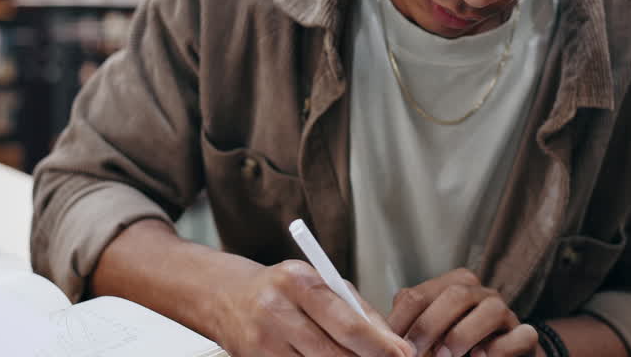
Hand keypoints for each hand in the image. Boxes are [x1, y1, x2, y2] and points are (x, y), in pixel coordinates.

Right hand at [211, 260, 414, 356]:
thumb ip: (356, 308)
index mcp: (299, 283)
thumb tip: (392, 342)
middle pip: (336, 355)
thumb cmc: (281, 287)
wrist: (226, 296)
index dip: (380, 346)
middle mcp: (278, 312)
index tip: (404, 355)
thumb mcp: (318, 282)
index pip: (347, 323)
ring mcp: (265, 343)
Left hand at [388, 269, 536, 356]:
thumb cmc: (457, 346)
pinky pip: (518, 336)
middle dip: (430, 325)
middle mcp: (480, 293)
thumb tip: (383, 339)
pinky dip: (497, 350)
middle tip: (414, 352)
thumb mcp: (430, 334)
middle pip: (454, 295)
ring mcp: (506, 312)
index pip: (417, 295)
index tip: (390, 345)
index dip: (400, 321)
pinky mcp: (526, 336)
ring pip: (490, 310)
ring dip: (463, 336)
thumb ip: (412, 330)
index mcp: (450, 286)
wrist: (505, 354)